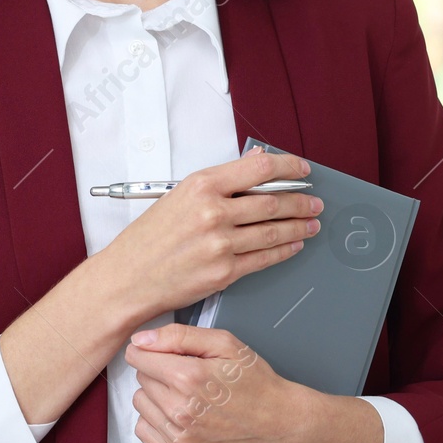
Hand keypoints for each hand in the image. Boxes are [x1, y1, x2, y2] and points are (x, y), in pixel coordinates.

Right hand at [98, 147, 322, 319]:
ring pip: (273, 231)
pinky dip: (284, 250)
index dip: (288, 166)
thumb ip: (219, 181)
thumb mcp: (178, 197)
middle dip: (300, 201)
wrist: (127, 279)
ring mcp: (220, 243)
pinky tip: (294, 244)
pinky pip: (264, 258)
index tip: (302, 169)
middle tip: (314, 201)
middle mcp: (213, 212)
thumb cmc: (147, 239)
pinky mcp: (225, 272)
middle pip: (272, 202)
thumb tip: (252, 163)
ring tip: (311, 222)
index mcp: (200, 186)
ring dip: (299, 226)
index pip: (258, 168)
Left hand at [124, 323, 300, 442]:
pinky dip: (157, 422)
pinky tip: (181, 417)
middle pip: (141, 380)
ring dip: (157, 398)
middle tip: (188, 377)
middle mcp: (179, 411)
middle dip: (159, 373)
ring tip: (187, 398)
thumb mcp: (225, 343)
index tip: (168, 355)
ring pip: (141, 405)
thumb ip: (178, 336)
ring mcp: (179, 439)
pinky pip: (145, 432)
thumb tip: (140, 339)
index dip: (151, 352)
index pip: (138, 357)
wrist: (279, 424)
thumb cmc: (255, 381)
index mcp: (188, 378)